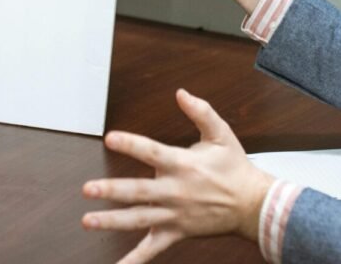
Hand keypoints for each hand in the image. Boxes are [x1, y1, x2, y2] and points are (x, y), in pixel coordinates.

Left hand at [82, 89, 273, 262]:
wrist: (253, 206)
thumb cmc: (235, 167)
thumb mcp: (221, 133)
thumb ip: (201, 111)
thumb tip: (180, 93)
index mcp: (183, 164)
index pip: (151, 152)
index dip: (131, 144)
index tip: (110, 138)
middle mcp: (175, 191)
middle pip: (139, 192)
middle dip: (112, 190)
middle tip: (87, 189)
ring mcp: (175, 215)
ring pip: (139, 220)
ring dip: (112, 221)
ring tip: (88, 220)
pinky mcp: (177, 232)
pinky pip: (153, 249)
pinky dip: (135, 259)